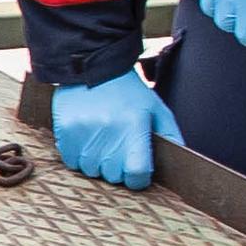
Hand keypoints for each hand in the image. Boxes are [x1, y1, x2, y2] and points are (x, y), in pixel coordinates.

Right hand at [50, 66, 176, 188]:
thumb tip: (180, 162)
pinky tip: (86, 138)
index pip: (137, 174)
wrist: (94, 67)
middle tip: (118, 147)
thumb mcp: (157, 109)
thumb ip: (171, 136)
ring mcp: (83, 134)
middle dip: (118, 168)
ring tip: (101, 139)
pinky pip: (72, 162)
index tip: (137, 171)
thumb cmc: (129, 92)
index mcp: (134, 127)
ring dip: (97, 162)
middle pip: (113, 175)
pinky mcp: (65, 132)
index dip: (138, 178)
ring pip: (91, 170)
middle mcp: (108, 132)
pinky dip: (79, 155)